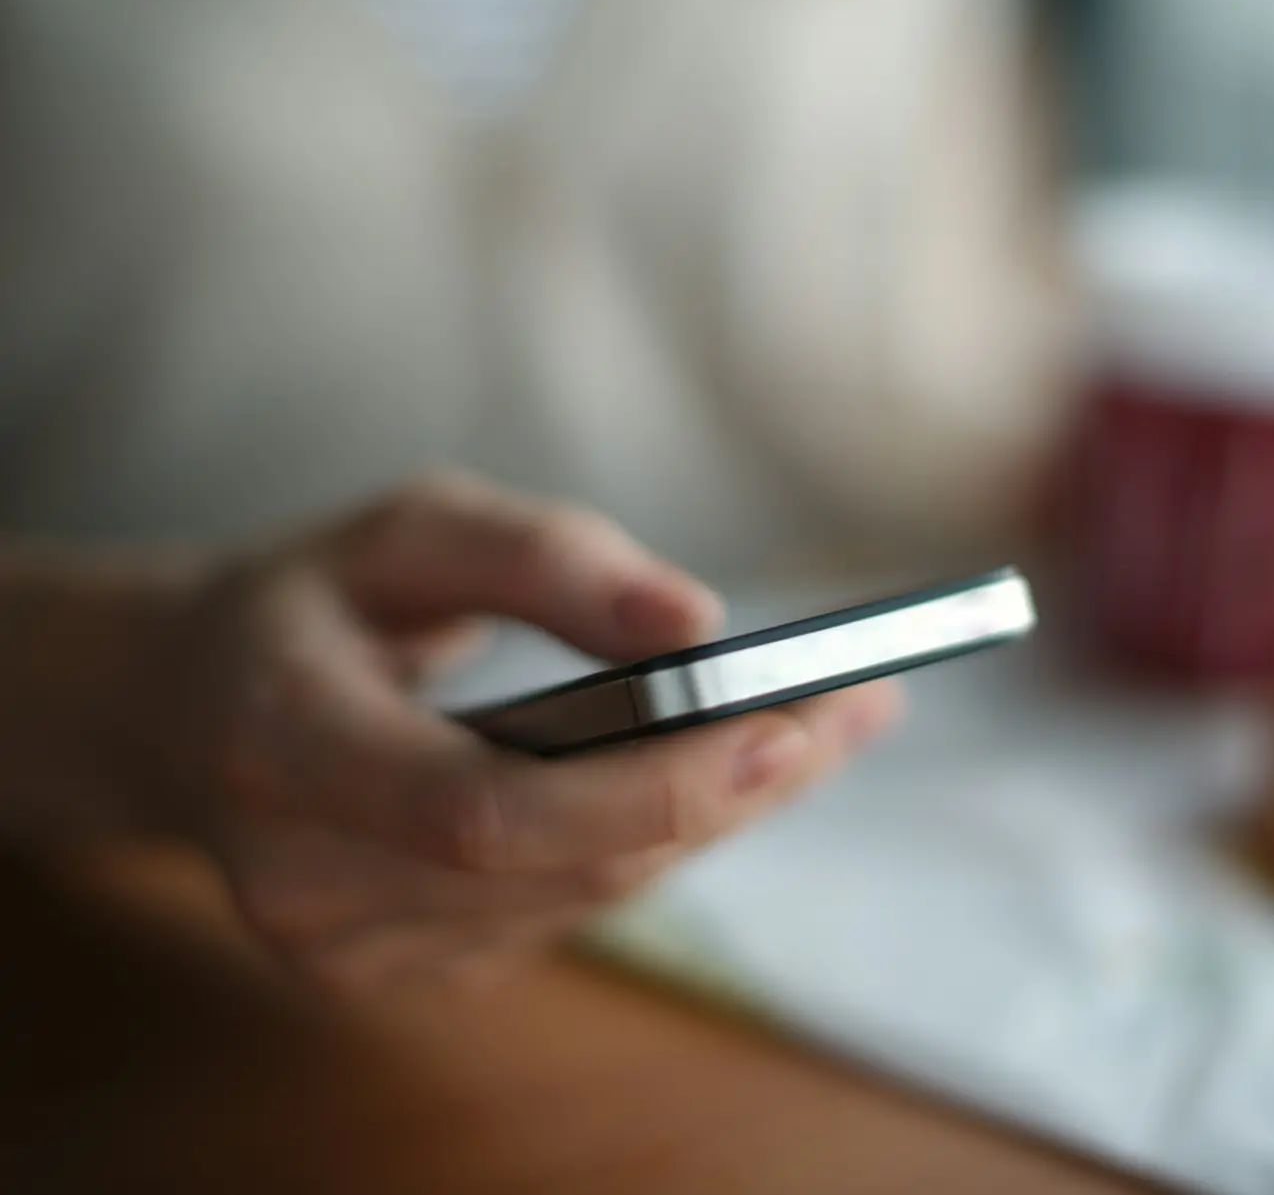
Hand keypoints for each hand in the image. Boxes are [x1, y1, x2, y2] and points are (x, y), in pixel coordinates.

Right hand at [150, 473, 899, 992]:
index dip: (651, 785)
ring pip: (588, 896)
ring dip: (718, 814)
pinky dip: (657, 842)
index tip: (790, 725)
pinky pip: (568, 912)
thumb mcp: (409, 529)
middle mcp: (306, 877)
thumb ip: (544, 560)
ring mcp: (347, 950)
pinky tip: (727, 777)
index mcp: (285, 744)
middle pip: (569, 865)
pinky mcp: (393, 974)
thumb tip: (697, 620)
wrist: (184, 710)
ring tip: (825, 729)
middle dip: (732, 790)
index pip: (488, 810)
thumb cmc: (308, 601)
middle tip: (860, 712)